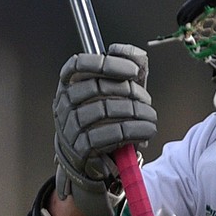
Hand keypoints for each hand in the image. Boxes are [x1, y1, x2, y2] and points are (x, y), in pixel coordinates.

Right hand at [53, 44, 156, 215]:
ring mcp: (68, 127)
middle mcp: (64, 104)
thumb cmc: (109, 121)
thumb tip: (136, 55)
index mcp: (70, 86)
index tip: (134, 71)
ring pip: (103, 110)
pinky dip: (132, 131)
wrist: (96, 161)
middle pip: (96, 87)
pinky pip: (106, 135)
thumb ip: (130, 70)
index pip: (78, 64)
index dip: (107, 63)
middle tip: (146, 100)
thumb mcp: (121, 93)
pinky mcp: (79, 149)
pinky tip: (146, 131)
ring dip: (134, 112)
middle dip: (129, 91)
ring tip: (151, 117)